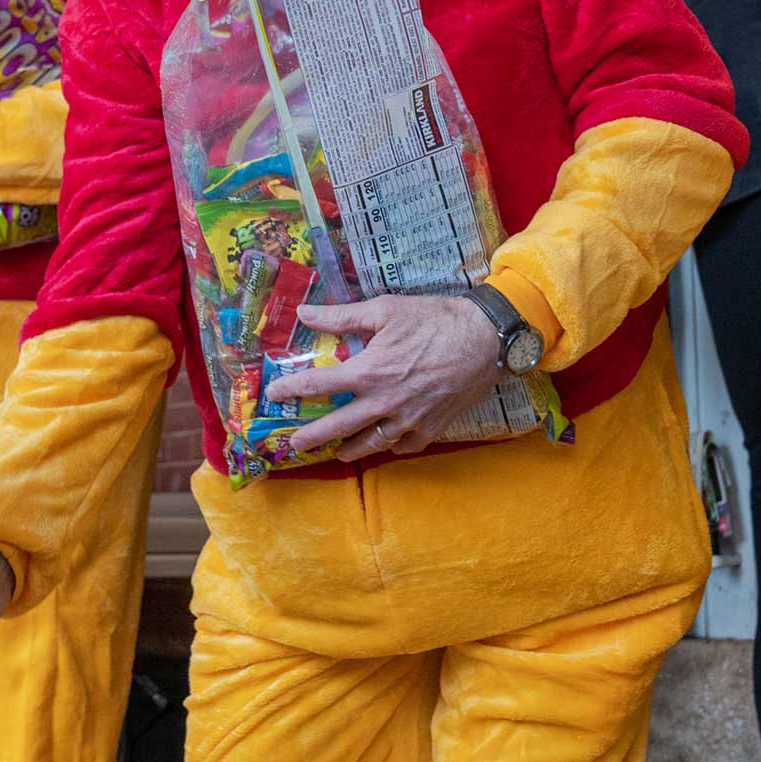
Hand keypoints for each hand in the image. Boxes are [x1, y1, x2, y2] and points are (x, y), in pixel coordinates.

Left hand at [267, 294, 503, 460]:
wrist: (486, 340)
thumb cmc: (436, 319)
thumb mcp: (386, 309)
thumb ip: (342, 316)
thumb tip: (305, 313)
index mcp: (369, 372)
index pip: (318, 385)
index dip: (291, 390)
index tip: (274, 394)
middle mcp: (384, 402)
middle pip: (337, 427)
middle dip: (311, 437)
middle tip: (293, 445)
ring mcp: (408, 420)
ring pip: (369, 444)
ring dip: (348, 449)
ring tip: (335, 452)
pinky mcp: (431, 428)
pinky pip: (402, 446)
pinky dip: (389, 446)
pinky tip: (382, 443)